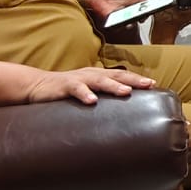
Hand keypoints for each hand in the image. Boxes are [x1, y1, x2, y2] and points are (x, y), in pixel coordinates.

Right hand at [26, 67, 155, 105]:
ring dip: (113, 86)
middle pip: (116, 75)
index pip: (121, 76)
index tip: (154, 85)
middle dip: (133, 80)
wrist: (36, 86)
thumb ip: (101, 99)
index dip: (137, 79)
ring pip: (99, 80)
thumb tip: (119, 115)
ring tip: (126, 92)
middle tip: (148, 84)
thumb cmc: (65, 92)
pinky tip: (92, 100)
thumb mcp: (86, 93)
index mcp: (98, 76)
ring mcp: (78, 79)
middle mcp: (91, 75)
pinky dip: (84, 94)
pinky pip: (76, 89)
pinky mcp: (64, 86)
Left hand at [83, 0, 147, 19]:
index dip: (153, 3)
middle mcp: (132, 4)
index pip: (148, 0)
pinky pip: (124, 23)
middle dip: (146, 13)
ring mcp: (125, 11)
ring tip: (137, 17)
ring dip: (137, 18)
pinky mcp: (117, 18)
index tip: (155, 4)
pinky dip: (126, 23)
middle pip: (144, 11)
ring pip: (135, 18)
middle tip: (146, 12)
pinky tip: (126, 21)